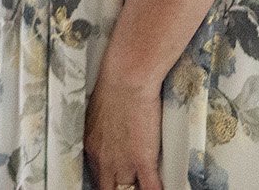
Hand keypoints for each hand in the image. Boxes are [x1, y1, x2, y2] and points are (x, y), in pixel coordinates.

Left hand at [85, 71, 163, 189]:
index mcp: (91, 146)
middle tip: (131, 184)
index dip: (109, 180)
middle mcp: (103, 159)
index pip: (98, 175)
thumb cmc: (114, 87)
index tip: (116, 180)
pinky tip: (167, 188)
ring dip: (139, 186)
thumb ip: (105, 134)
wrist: (125, 79)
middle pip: (110, 187)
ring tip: (146, 183)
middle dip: (122, 187)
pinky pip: (151, 188)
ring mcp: (122, 162)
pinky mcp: (142, 160)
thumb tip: (113, 137)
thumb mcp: (100, 115)